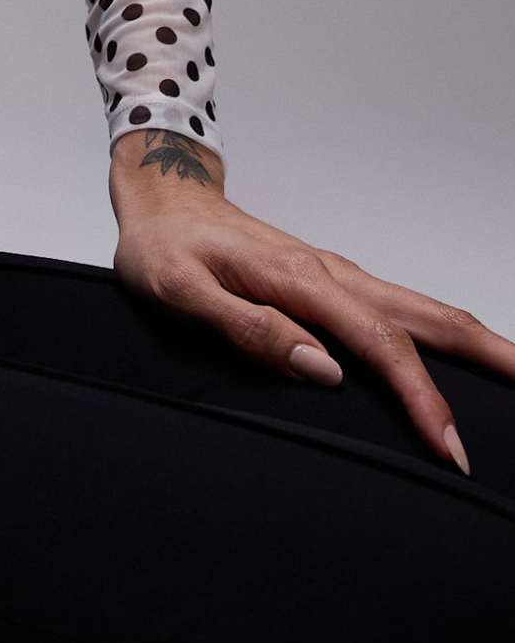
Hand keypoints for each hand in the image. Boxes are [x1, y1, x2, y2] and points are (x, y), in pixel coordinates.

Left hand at [111, 139, 514, 473]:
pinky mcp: (331, 282)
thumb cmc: (163, 248)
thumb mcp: (181, 291)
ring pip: (422, 310)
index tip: (450, 446)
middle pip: (428, 318)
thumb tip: (321, 369)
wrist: (161, 196)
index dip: (421, 398)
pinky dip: (442, 334)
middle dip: (490, 357)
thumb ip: (248, 328)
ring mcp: (335, 276)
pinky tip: (457, 358)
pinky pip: (400, 309)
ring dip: (475, 344)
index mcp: (299, 282)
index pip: (379, 346)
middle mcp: (330, 275)